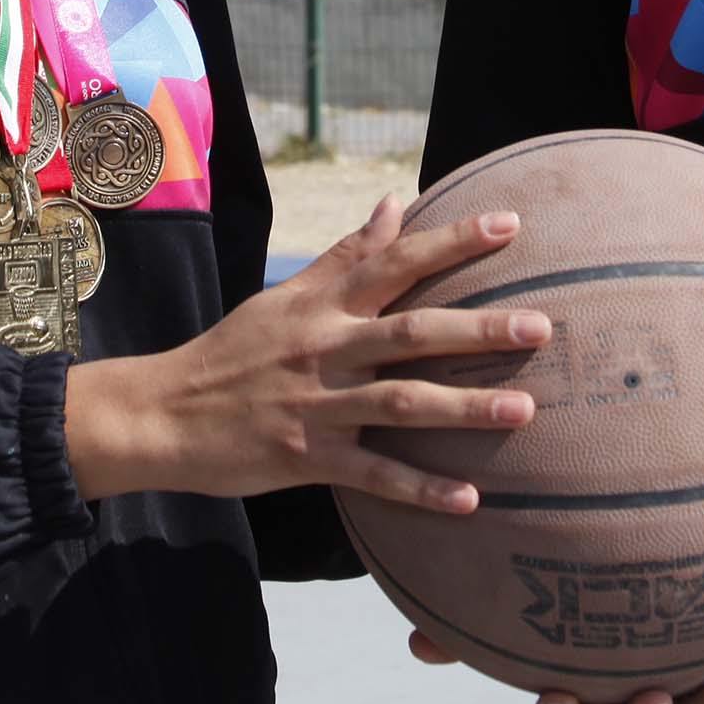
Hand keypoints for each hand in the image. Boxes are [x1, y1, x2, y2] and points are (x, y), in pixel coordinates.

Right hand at [66, 194, 547, 508]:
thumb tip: (395, 203)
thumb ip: (346, 255)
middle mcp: (324, 348)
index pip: (394, 261)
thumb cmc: (233, 351)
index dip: (452, 241)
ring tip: (524, 411)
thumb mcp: (285, 296)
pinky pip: (374, 476)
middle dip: (478, 329)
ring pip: (401, 403)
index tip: (510, 225)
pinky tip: (468, 500)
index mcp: (321, 305)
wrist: (162, 413)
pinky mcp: (307, 457)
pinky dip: (421, 489)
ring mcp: (317, 404)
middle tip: (541, 326)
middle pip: (411, 332)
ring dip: (465, 409)